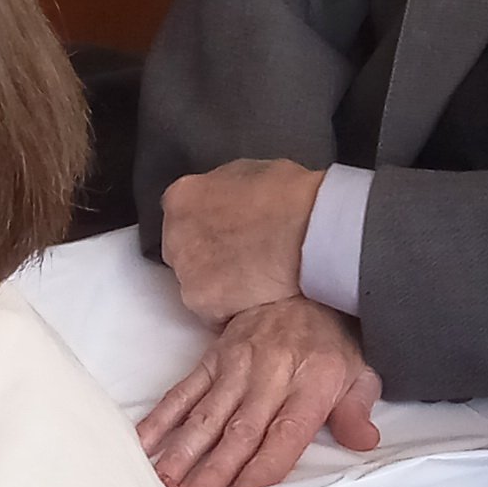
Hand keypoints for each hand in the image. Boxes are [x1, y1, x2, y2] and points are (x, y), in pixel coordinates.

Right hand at [141, 296, 380, 486]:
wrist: (296, 284)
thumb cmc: (327, 339)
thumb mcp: (358, 370)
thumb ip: (356, 410)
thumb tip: (362, 441)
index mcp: (310, 382)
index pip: (285, 434)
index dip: (261, 468)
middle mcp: (270, 375)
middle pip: (239, 432)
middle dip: (214, 473)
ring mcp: (236, 367)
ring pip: (206, 417)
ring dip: (184, 453)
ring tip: (165, 485)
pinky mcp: (212, 360)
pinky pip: (184, 392)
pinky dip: (162, 419)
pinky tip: (144, 444)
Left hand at [155, 154, 324, 321]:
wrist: (311, 234)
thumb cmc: (292, 199)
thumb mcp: (251, 172)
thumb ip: (224, 189)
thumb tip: (228, 200)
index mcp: (183, 198)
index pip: (181, 216)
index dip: (207, 226)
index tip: (226, 234)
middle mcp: (176, 236)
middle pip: (183, 252)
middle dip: (208, 257)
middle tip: (243, 257)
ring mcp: (187, 272)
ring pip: (197, 286)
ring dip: (220, 286)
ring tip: (256, 280)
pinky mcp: (205, 304)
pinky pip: (214, 314)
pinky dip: (232, 312)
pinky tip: (258, 298)